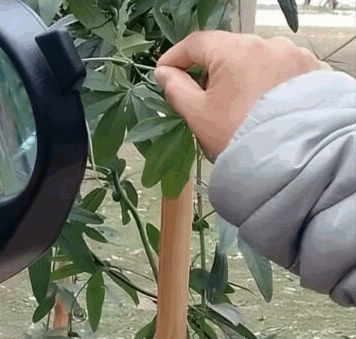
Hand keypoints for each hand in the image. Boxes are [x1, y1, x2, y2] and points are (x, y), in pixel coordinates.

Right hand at [154, 31, 327, 158]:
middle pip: (227, 49)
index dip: (175, 56)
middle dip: (210, 68)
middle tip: (198, 94)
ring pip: (255, 58)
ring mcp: (292, 55)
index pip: (196, 42)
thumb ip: (176, 88)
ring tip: (233, 103)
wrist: (292, 160)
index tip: (164, 73)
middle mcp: (267, 44)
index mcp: (235, 50)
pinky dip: (265, 80)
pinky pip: (279, 68)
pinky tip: (259, 103)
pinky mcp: (311, 69)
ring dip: (239, 74)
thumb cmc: (238, 136)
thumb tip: (165, 73)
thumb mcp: (197, 114)